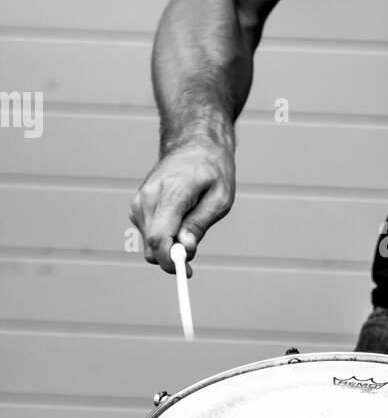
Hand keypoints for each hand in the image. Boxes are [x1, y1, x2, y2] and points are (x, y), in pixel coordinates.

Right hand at [130, 140, 235, 271]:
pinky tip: (179, 220)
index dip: (171, 261)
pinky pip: (148, 233)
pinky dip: (163, 237)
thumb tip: (185, 248)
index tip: (187, 272)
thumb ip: (200, 224)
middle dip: (172, 257)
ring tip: (191, 225)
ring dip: (168, 246)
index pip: (159, 237)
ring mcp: (139, 201)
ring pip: (148, 242)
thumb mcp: (220, 198)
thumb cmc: (212, 171)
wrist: (194, 145)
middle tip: (194, 251)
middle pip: (151, 245)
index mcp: (170, 194)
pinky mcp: (138, 206)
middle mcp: (148, 198)